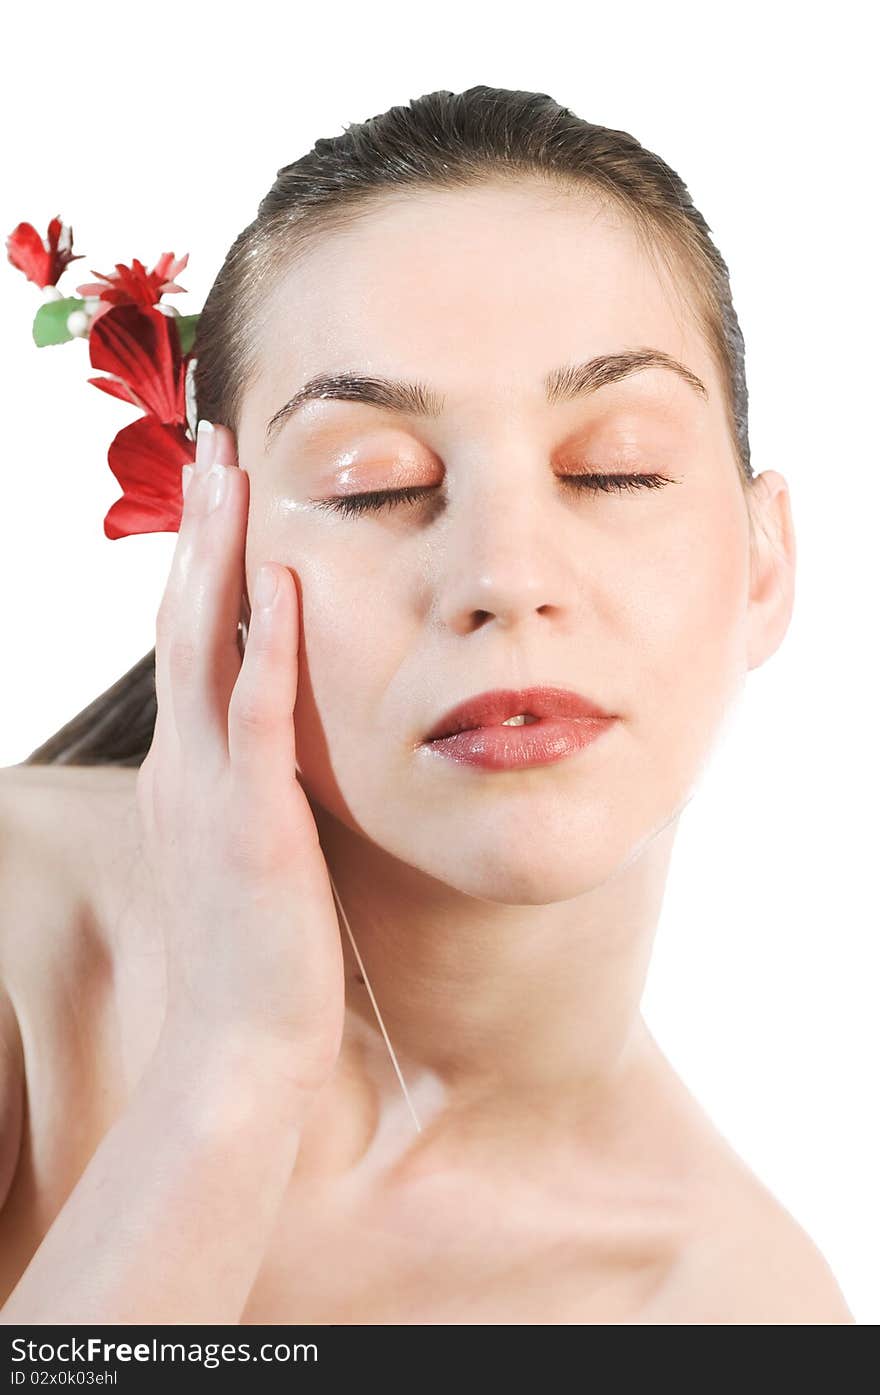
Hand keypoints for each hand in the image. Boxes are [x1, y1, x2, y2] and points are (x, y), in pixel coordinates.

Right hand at [136, 422, 345, 1097]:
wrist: (243, 1046)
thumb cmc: (261, 954)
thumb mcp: (250, 851)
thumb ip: (258, 787)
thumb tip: (284, 746)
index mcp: (188, 770)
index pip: (189, 641)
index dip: (200, 560)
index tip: (219, 491)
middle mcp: (185, 764)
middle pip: (182, 618)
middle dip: (198, 527)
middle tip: (211, 443)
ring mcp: (209, 789)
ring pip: (203, 645)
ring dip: (217, 555)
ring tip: (230, 472)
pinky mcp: (251, 821)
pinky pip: (254, 716)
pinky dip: (262, 644)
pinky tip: (278, 579)